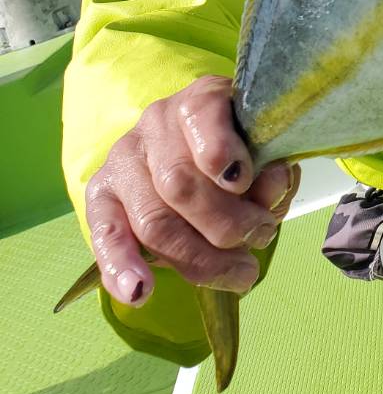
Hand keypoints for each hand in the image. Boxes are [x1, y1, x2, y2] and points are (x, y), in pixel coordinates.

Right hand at [84, 74, 298, 307]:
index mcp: (201, 100)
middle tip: (262, 238)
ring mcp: (124, 159)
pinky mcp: (101, 195)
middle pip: (179, 183)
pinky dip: (121, 268)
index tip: (242, 181)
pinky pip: (106, 235)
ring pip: (154, 219)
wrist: (192, 146)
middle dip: (226, 224)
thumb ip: (269, 170)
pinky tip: (138, 293)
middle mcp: (157, 123)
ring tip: (241, 274)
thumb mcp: (263, 149)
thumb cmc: (241, 148)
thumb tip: (270, 191)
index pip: (202, 117)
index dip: (221, 151)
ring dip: (200, 258)